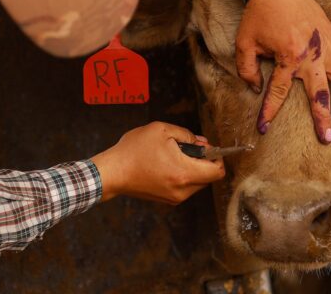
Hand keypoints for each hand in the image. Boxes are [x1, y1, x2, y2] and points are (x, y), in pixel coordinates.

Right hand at [91, 122, 224, 204]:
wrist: (112, 172)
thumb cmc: (134, 150)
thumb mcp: (161, 130)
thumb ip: (187, 135)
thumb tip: (202, 143)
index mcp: (184, 173)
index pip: (218, 172)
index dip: (217, 157)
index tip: (206, 147)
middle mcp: (183, 190)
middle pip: (209, 177)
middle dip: (203, 161)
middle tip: (188, 147)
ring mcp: (175, 197)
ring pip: (197, 182)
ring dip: (193, 168)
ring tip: (173, 155)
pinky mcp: (167, 200)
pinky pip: (185, 187)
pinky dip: (183, 175)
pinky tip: (167, 164)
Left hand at [236, 0, 330, 143]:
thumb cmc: (259, 14)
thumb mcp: (244, 43)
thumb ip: (248, 69)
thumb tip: (256, 88)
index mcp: (288, 57)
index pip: (279, 92)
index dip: (270, 111)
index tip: (263, 127)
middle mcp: (311, 54)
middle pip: (320, 93)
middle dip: (323, 118)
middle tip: (327, 138)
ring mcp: (326, 44)